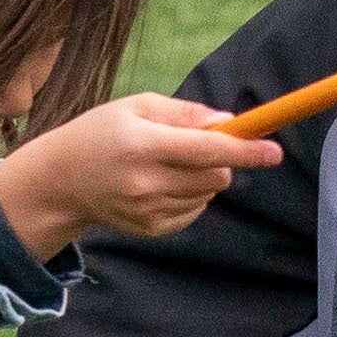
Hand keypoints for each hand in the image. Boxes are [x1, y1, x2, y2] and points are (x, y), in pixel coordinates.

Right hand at [0, 94, 279, 257]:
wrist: (62, 180)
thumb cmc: (103, 132)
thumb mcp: (137, 106)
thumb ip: (185, 113)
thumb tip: (229, 122)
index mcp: (142, 145)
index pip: (207, 150)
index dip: (245, 151)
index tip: (274, 151)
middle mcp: (145, 182)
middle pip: (215, 176)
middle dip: (222, 160)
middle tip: (199, 146)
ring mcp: (147, 211)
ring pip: (208, 194)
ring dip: (204, 178)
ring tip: (168, 164)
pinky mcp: (150, 229)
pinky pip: (194, 211)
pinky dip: (190, 196)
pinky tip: (161, 185)